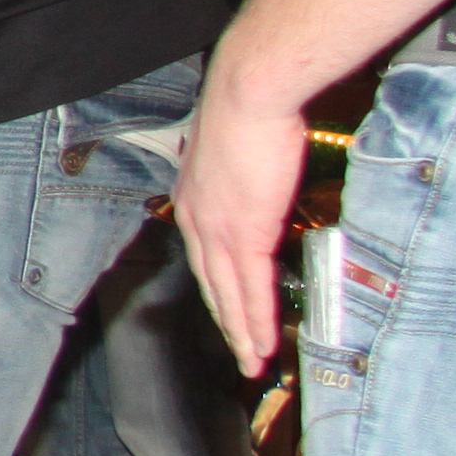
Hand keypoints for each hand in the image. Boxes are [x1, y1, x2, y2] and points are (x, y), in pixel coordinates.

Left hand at [175, 87, 313, 377]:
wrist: (249, 93)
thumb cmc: (246, 109)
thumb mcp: (230, 147)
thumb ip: (234, 171)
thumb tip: (249, 173)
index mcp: (191, 199)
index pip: (201, 256)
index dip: (215, 287)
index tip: (225, 309)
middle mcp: (197, 220)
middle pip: (211, 285)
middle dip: (226, 323)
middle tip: (239, 353)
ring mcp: (219, 231)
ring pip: (229, 296)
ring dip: (242, 334)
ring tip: (252, 362)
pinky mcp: (246, 234)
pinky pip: (251, 290)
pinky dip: (257, 321)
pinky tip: (264, 344)